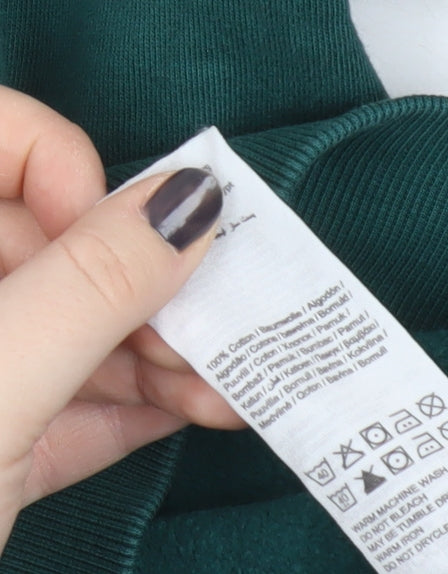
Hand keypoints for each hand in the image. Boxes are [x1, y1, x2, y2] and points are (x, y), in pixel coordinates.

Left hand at [0, 87, 243, 551]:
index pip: (8, 139)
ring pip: (78, 329)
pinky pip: (72, 396)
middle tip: (197, 338)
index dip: (78, 183)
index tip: (125, 254)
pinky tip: (190, 411)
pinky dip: (133, 406)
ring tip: (219, 389)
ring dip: (158, 359)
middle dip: (147, 293)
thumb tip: (195, 196)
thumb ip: (94, 284)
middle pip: (66, 247)